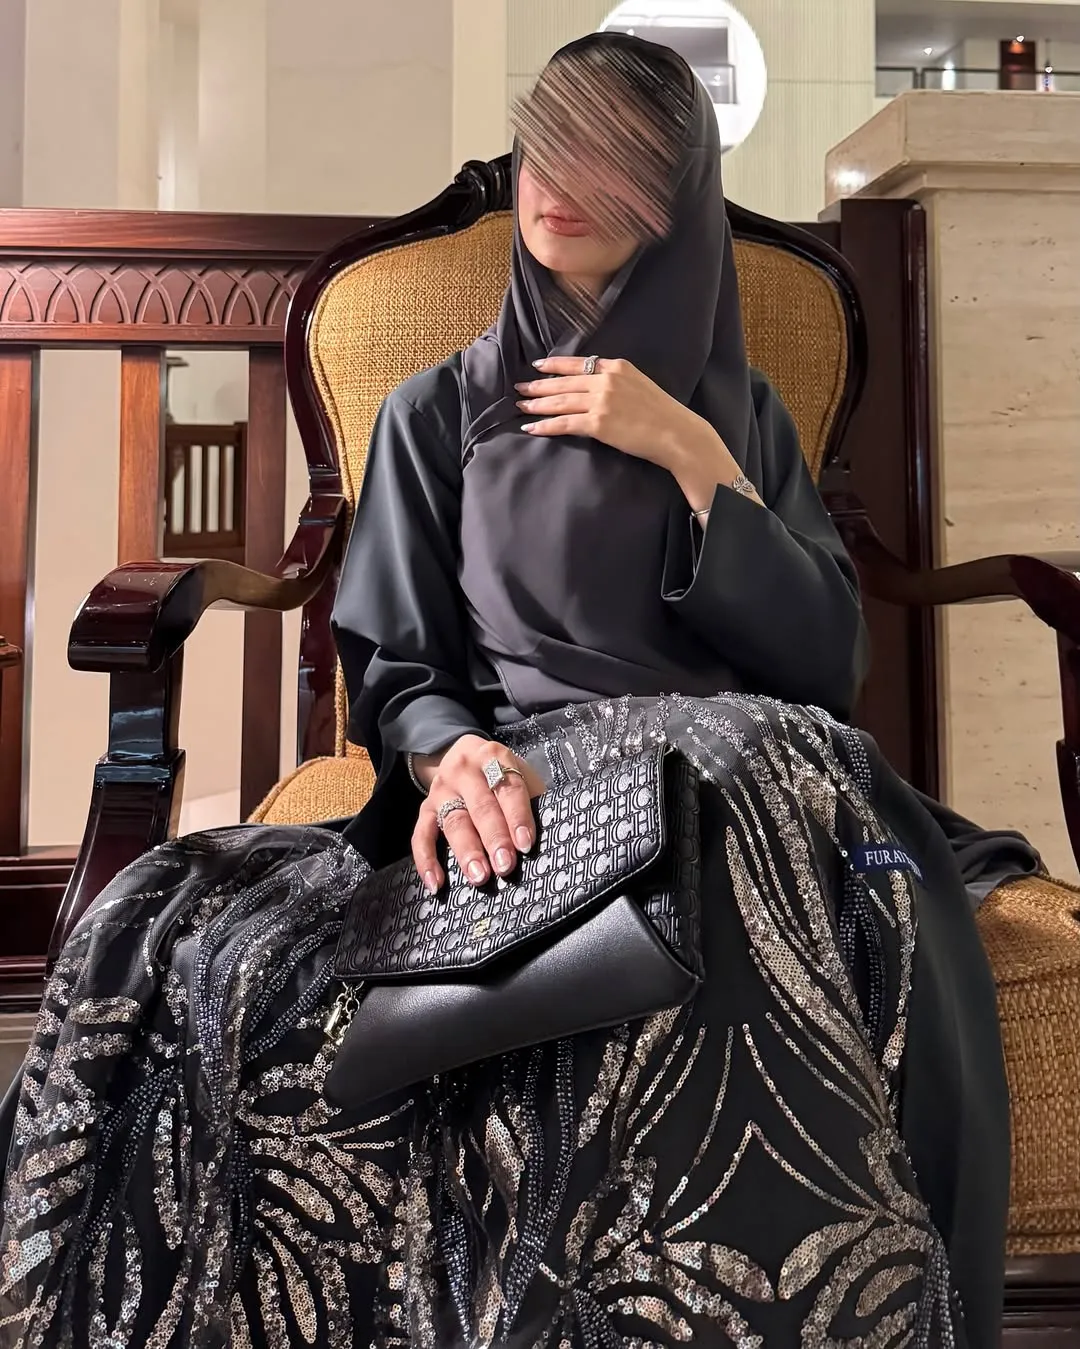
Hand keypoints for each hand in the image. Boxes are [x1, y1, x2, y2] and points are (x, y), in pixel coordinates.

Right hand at [412, 734, 544, 894]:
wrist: (463, 755)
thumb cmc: (500, 772)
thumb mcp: (518, 773)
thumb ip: (530, 799)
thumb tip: (548, 837)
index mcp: (493, 757)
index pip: (508, 788)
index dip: (518, 817)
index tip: (525, 843)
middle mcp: (464, 770)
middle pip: (480, 806)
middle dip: (494, 838)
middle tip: (505, 865)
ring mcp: (441, 789)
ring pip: (453, 822)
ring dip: (467, 851)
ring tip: (480, 876)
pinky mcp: (425, 808)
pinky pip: (421, 835)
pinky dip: (426, 860)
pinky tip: (436, 882)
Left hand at [515, 357, 743, 516]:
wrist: (677, 433)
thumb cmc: (664, 415)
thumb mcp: (641, 385)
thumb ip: (618, 382)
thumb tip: (597, 388)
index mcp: (617, 367)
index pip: (578, 363)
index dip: (554, 365)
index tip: (538, 366)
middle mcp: (606, 380)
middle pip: (564, 381)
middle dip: (539, 386)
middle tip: (520, 388)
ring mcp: (601, 401)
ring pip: (560, 401)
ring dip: (537, 405)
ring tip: (521, 407)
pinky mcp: (598, 423)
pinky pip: (564, 424)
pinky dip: (545, 426)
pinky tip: (531, 427)